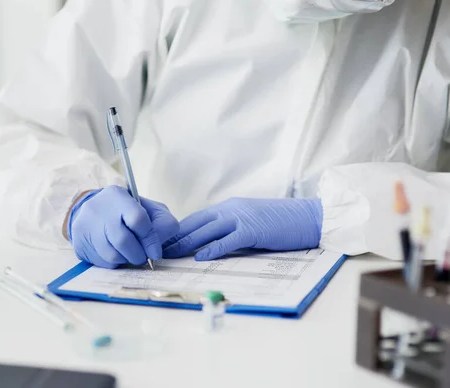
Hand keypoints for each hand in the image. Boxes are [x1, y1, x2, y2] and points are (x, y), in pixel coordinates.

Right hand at [68, 186, 179, 267]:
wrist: (96, 213)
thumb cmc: (130, 214)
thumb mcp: (150, 211)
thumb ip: (162, 224)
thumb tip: (156, 249)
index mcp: (118, 196)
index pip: (138, 219)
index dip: (150, 240)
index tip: (156, 252)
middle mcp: (98, 209)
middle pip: (123, 240)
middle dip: (138, 254)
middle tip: (143, 257)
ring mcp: (86, 226)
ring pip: (112, 255)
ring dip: (126, 260)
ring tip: (129, 255)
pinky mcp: (79, 243)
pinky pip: (101, 262)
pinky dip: (114, 263)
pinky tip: (115, 254)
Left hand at [162, 197, 321, 260]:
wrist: (308, 217)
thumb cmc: (281, 223)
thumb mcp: (250, 222)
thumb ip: (230, 229)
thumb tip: (211, 244)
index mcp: (229, 207)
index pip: (196, 219)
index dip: (177, 230)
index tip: (161, 241)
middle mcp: (230, 209)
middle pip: (195, 224)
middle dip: (174, 237)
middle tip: (156, 249)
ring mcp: (241, 218)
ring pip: (206, 231)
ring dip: (185, 243)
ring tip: (169, 254)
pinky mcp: (253, 230)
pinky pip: (228, 240)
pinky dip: (212, 249)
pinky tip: (199, 257)